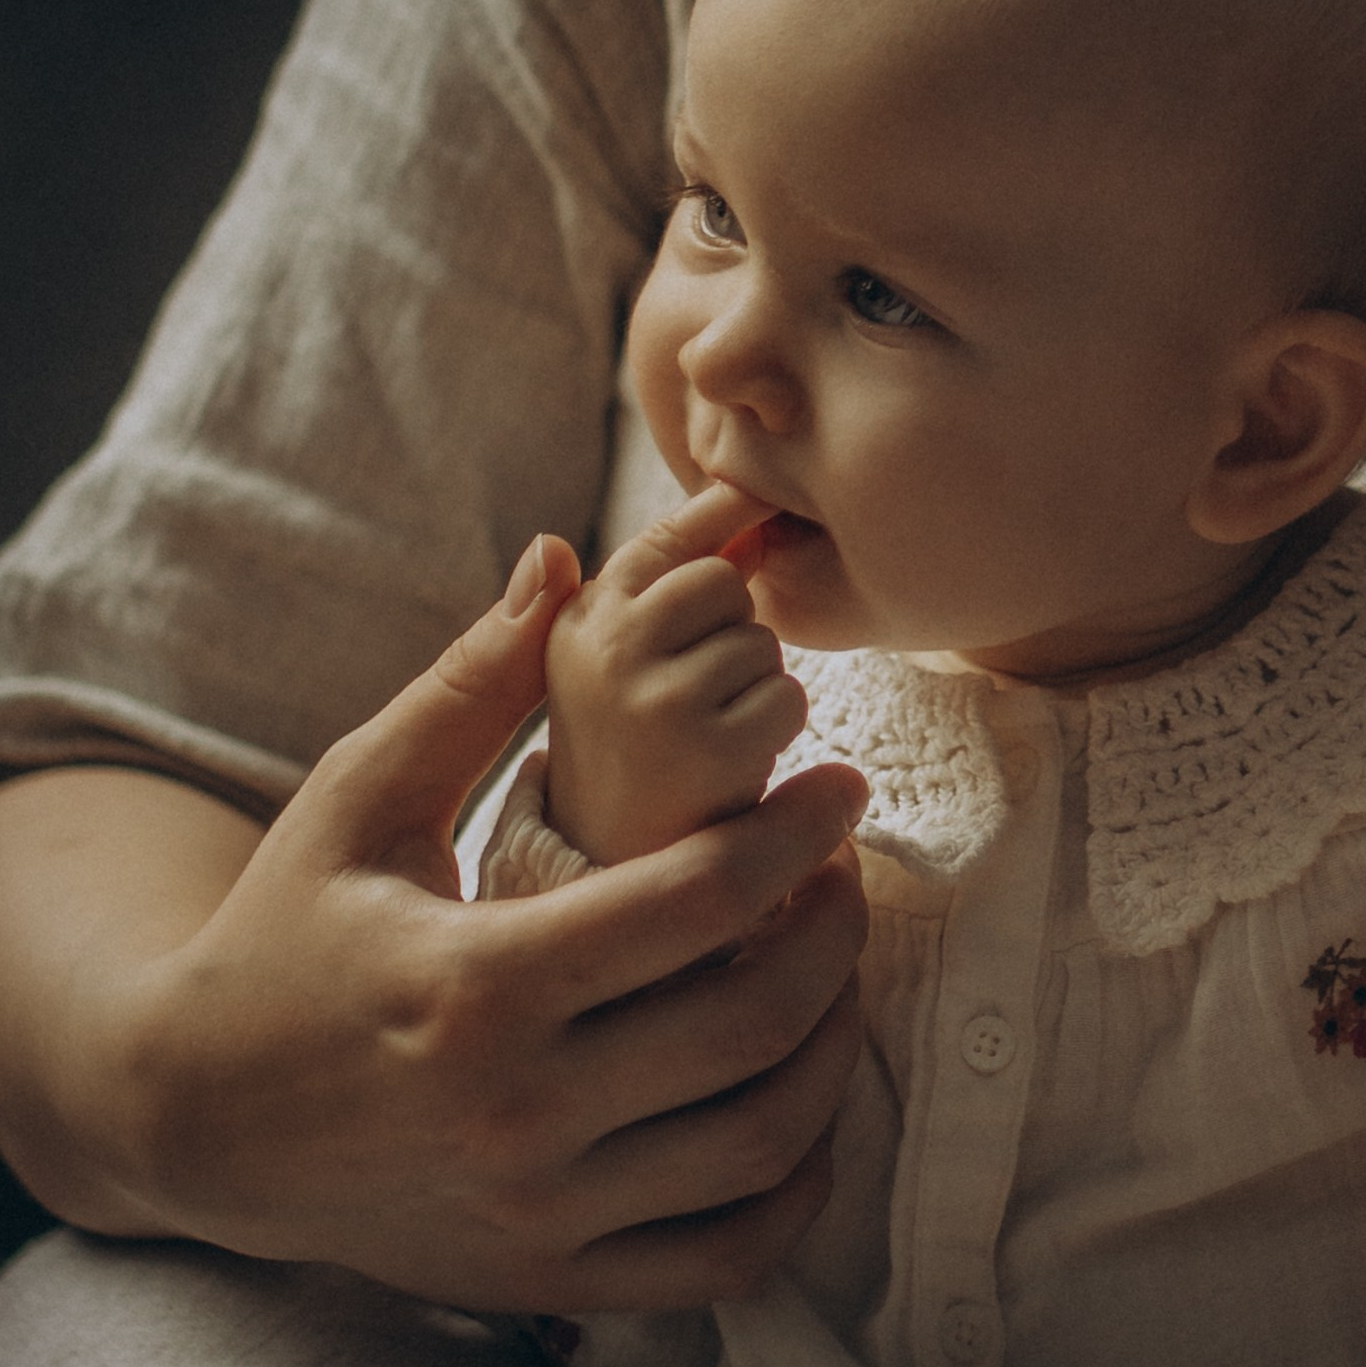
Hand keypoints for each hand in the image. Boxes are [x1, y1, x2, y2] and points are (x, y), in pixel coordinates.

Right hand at [122, 536, 870, 1310]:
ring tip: (835, 970)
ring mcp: (540, 1209)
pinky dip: (793, 1186)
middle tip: (849, 873)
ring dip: (834, 1047)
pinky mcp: (550, 1275)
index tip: (843, 790)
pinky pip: (725, 1253)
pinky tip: (801, 1103)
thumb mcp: (357, 800)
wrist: (190, 1123)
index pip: (696, 905)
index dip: (797, 838)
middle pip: (751, 1023)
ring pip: (760, 1141)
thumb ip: (472, 685)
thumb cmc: (282, 936)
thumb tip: (564, 558)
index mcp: (475, 982)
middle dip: (835, 934)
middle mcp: (516, 1110)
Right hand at [546, 483, 809, 863]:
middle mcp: (605, 650)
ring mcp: (654, 697)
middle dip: (733, 630)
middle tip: (698, 695)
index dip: (719, 510)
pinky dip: (776, 730)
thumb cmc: (635, 753)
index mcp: (579, 622)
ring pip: (761, 643)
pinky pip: (787, 698)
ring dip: (756, 687)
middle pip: (724, 582)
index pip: (664, 540)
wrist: (610, 876)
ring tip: (708, 737)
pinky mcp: (707, 749)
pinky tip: (733, 764)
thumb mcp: (623, 660)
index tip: (754, 491)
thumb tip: (746, 497)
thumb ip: (669, 583)